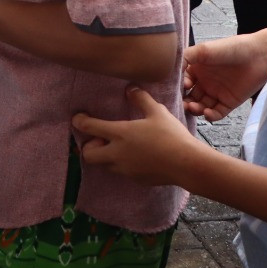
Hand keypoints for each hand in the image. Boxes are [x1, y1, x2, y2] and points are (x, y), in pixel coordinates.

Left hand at [73, 85, 200, 186]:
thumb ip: (141, 99)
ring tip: (118, 146)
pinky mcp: (135, 179)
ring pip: (104, 165)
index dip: (79, 121)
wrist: (187, 165)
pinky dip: (121, 165)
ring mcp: (125, 169)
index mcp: (120, 134)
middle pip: (88, 154)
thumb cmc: (171, 135)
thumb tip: (130, 88)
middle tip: (101, 138)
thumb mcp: (157, 112)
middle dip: (88, 146)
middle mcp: (117, 154)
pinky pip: (120, 172)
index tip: (78, 117)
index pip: (88, 127)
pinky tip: (136, 157)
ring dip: (105, 156)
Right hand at [181, 29, 266, 121]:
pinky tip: (208, 113)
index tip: (181, 87)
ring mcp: (217, 93)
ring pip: (201, 106)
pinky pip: (217, 113)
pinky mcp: (229, 102)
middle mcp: (205, 82)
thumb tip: (169, 68)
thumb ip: (185, 57)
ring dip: (196, 109)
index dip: (179, 86)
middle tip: (184, 104)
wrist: (259, 55)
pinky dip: (211, 116)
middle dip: (185, 101)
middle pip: (190, 96)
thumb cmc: (231, 48)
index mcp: (197, 69)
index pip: (182, 81)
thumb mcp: (204, 49)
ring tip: (195, 108)